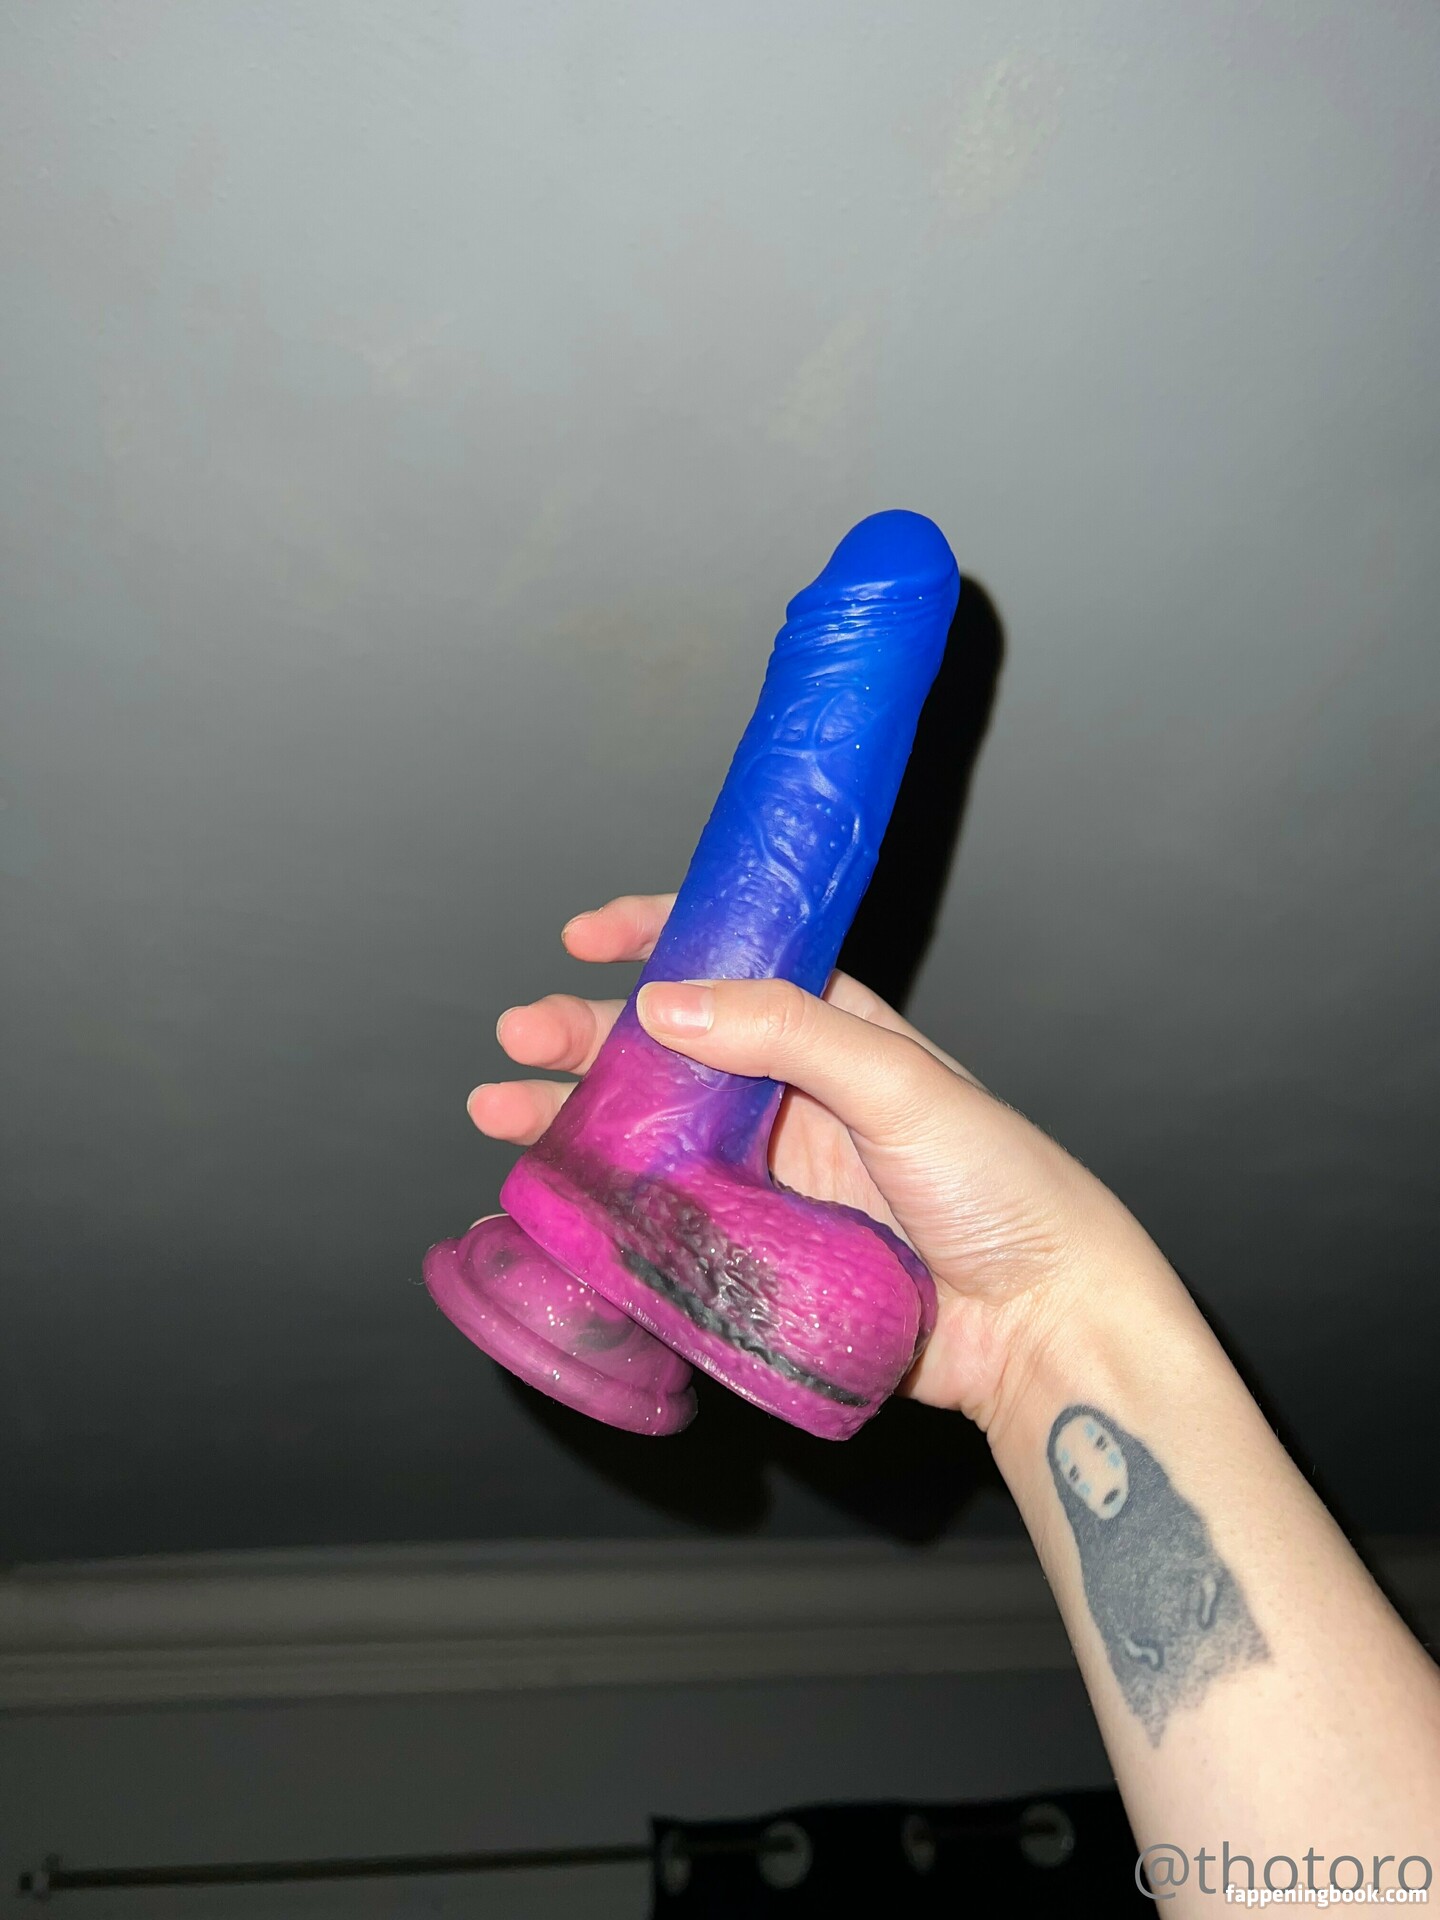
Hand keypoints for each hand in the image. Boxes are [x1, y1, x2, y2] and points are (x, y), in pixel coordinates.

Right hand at [469, 893, 1169, 1436]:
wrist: (1039, 1326)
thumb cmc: (1005, 1188)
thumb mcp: (900, 1083)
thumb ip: (787, 1034)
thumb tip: (668, 1000)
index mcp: (837, 1032)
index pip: (733, 965)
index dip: (658, 940)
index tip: (587, 934)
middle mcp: (794, 1097)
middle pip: (670, 1053)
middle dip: (587, 1037)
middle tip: (518, 1036)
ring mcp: (771, 1176)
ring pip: (653, 1134)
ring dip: (575, 1119)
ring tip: (501, 1113)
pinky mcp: (758, 1251)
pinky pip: (667, 1217)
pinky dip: (607, 1204)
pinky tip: (556, 1197)